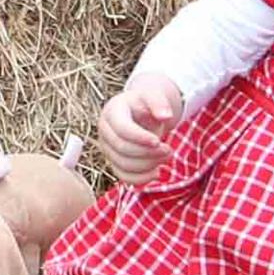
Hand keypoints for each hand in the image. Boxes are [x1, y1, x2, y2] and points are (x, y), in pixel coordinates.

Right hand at [92, 64, 186, 183]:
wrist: (139, 111)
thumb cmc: (145, 104)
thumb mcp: (153, 96)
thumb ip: (159, 102)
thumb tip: (166, 116)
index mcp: (112, 112)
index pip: (122, 129)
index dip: (140, 138)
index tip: (159, 141)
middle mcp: (105, 131)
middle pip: (122, 148)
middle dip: (148, 152)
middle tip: (169, 150)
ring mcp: (107, 148)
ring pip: (123, 165)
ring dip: (148, 165)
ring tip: (166, 156)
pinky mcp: (114, 162)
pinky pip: (124, 176)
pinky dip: (142, 178)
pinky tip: (157, 172)